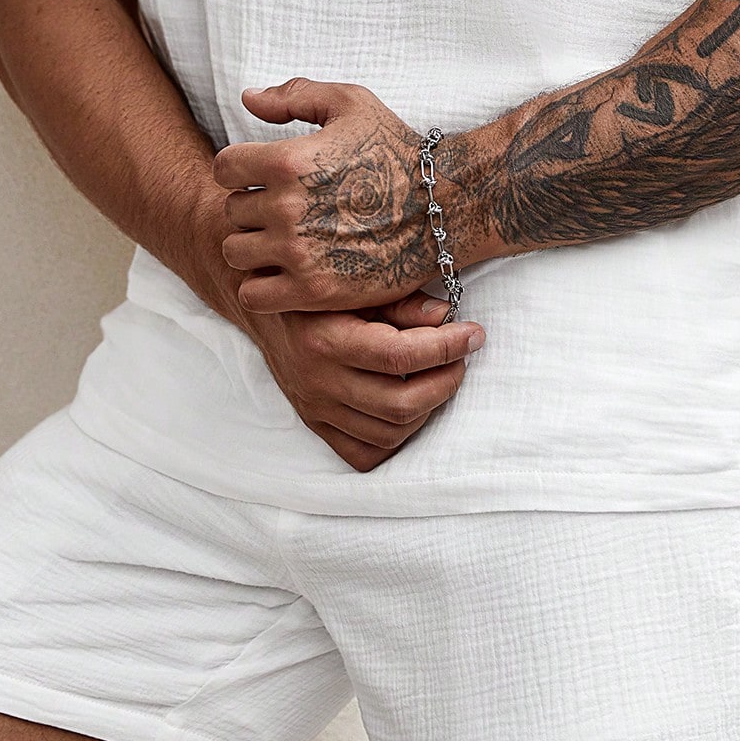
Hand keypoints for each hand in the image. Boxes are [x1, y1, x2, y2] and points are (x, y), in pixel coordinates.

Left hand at [212, 76, 438, 313]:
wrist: (445, 208)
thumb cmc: (397, 151)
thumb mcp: (351, 104)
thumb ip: (294, 95)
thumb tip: (247, 98)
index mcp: (288, 161)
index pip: (224, 167)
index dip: (241, 168)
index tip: (263, 175)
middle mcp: (287, 208)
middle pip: (232, 211)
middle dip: (253, 207)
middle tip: (284, 209)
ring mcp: (299, 253)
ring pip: (237, 253)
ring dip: (255, 246)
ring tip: (283, 241)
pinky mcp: (314, 291)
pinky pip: (254, 295)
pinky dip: (264, 286)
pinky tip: (288, 272)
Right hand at [244, 288, 486, 472]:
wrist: (266, 313)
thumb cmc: (320, 293)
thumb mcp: (357, 286)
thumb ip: (402, 302)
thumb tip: (447, 318)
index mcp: (326, 339)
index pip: (399, 356)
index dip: (446, 347)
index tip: (473, 334)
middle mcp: (318, 381)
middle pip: (400, 405)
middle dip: (445, 383)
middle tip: (460, 359)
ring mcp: (316, 409)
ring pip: (389, 434)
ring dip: (427, 410)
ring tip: (438, 378)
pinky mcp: (316, 425)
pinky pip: (364, 454)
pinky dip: (395, 439)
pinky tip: (409, 408)